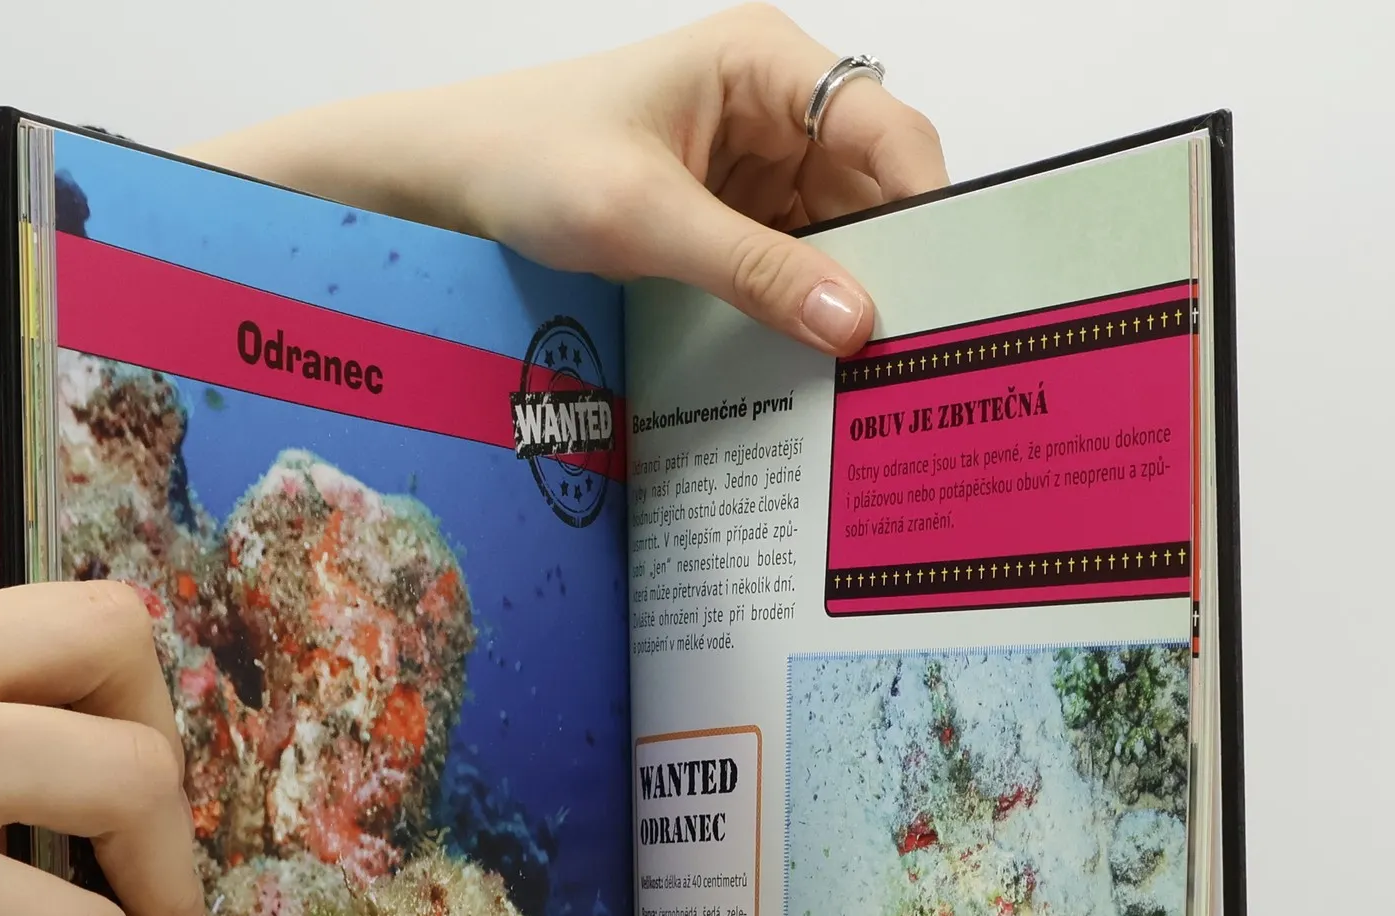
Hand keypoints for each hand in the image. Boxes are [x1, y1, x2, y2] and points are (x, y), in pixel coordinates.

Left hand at [190, 5, 947, 354]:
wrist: (447, 186)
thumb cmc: (529, 162)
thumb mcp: (645, 220)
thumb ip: (754, 270)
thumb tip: (856, 321)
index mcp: (765, 64)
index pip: (888, 132)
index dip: (927, 211)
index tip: (946, 294)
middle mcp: (775, 107)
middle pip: (876, 189)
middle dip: (893, 265)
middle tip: (913, 355)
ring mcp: (756, 165)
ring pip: (841, 236)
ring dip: (849, 296)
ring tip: (869, 372)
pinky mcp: (731, 217)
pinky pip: (793, 264)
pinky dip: (804, 308)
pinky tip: (814, 358)